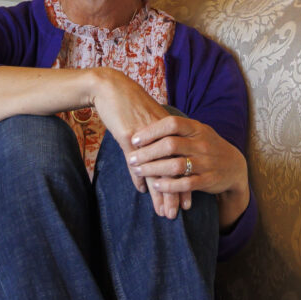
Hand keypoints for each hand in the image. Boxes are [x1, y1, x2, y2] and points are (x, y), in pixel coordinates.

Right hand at [88, 68, 185, 218]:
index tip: (189, 200)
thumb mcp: (145, 124)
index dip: (185, 181)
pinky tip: (143, 191)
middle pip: (174, 169)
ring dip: (162, 192)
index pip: (181, 161)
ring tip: (165, 212)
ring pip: (158, 170)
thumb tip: (153, 168)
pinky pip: (137, 161)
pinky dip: (140, 177)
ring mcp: (147, 137)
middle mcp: (163, 135)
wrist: (111, 87)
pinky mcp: (130, 136)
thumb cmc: (128, 105)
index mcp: (170, 131)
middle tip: (181, 211)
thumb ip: (153, 145)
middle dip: (177, 192)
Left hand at [128, 114, 249, 228]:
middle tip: (132, 159)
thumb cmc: (209, 147)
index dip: (151, 131)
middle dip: (147, 153)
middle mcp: (202, 144)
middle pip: (170, 145)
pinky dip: (169, 185)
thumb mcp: (198, 132)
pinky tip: (156, 185)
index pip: (172, 124)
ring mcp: (206, 163)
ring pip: (176, 166)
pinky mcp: (208, 180)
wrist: (235, 167)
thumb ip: (178, 129)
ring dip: (154, 169)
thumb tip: (147, 123)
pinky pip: (185, 184)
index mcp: (197, 129)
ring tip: (139, 171)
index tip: (135, 139)